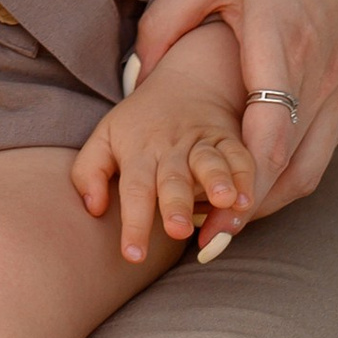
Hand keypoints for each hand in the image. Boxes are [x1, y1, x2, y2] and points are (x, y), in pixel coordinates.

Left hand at [72, 82, 255, 264]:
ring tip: (224, 201)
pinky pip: (239, 156)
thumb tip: (93, 209)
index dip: (134, 223)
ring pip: (210, 161)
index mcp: (138, 152)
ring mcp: (200, 142)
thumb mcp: (105, 137)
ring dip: (218, 181)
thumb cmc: (138, 123)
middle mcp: (170, 149)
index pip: (133, 190)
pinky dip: (246, 175)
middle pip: (172, 179)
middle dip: (175, 204)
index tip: (133, 255)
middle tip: (177, 231)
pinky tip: (248, 197)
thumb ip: (90, 172)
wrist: (186, 82)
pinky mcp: (227, 139)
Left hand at [134, 0, 337, 214]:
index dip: (238, 185)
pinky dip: (289, 174)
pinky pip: (322, 148)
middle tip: (200, 241)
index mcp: (281, 41)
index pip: (266, 134)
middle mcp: (319, 74)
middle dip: (244, 209)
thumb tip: (134, 80)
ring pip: (308, 167)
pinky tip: (255, 182)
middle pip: (287, 167)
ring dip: (267, 199)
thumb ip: (165, 24)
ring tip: (221, 222)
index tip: (205, 223)